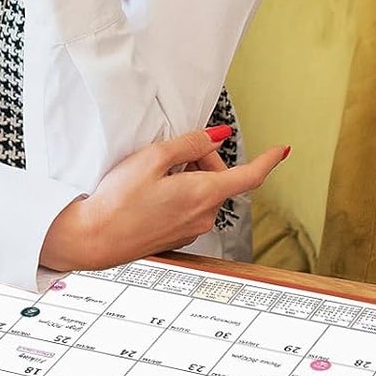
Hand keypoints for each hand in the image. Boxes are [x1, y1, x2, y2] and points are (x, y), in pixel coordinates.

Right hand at [39, 127, 289, 271]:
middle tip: (170, 154)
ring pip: (203, 193)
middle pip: (220, 179)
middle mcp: (204, 215)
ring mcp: (192, 229)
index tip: (281, 151)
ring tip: (153, 176)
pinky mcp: (178, 236)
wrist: (94, 238)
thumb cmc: (118, 201)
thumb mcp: (152, 159)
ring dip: (188, 178)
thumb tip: (217, 136)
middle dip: (202, 160)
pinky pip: (189, 207)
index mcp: (203, 194)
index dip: (268, 161)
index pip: (250, 176)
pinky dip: (178, 194)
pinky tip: (150, 193)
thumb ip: (189, 144)